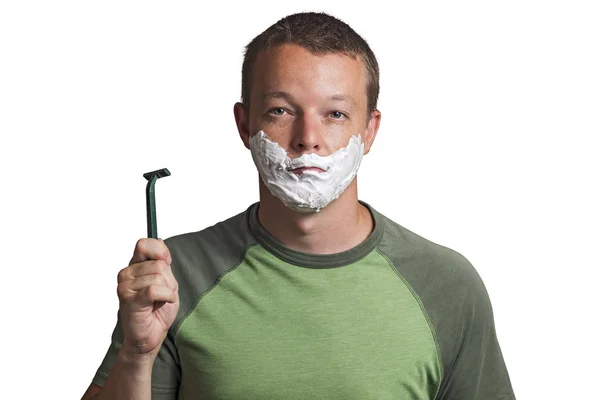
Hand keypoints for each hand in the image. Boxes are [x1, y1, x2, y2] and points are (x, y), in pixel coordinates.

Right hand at [116, 238, 179, 357]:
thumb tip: (159, 240)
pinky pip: (154, 289)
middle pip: (159, 264)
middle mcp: (126, 274)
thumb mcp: (166, 282)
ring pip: (158, 277)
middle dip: (169, 281)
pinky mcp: (130, 300)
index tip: (167, 262)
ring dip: (167, 291)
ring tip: (158, 302)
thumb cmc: (157, 310)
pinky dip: (166, 297)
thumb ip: (162, 263)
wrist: (150, 336)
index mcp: (134, 267)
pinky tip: (162, 304)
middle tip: (162, 294)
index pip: (144, 244)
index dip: (160, 252)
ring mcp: (125, 287)